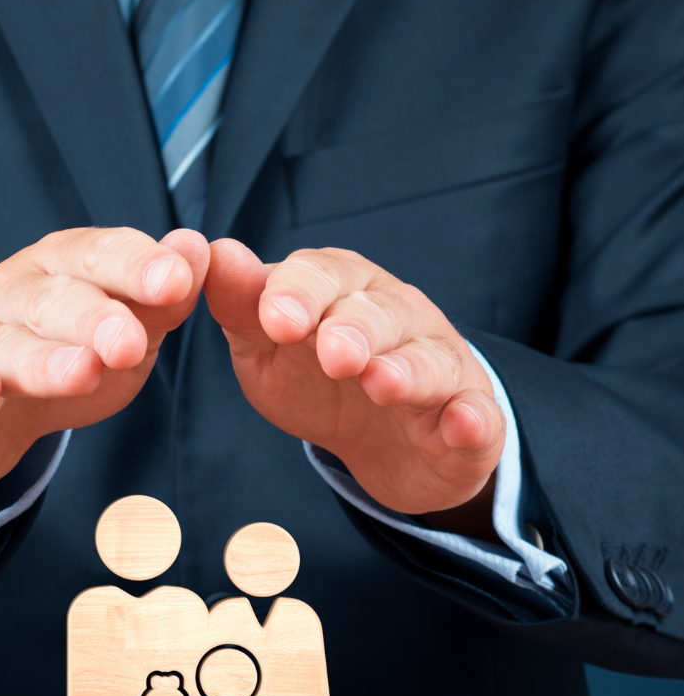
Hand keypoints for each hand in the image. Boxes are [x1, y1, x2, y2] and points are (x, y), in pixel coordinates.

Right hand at [0, 227, 208, 535]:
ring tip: (83, 371)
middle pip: (53, 298)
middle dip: (95, 316)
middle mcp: (10, 293)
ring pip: (5, 346)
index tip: (176, 278)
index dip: (135, 265)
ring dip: (43, 359)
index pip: (98, 254)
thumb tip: (198, 248)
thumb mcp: (125, 332)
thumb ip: (160, 300)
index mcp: (60, 268)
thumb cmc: (61, 357)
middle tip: (131, 341)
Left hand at [204, 241, 504, 527]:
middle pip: (381, 314)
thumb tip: (215, 251)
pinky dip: (473, 419)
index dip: (300, 294)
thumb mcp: (267, 345)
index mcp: (345, 289)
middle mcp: (400, 317)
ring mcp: (442, 366)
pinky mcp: (473, 418)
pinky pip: (479, 416)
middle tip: (333, 354)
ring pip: (430, 361)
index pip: (323, 276)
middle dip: (356, 329)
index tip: (275, 320)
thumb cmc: (318, 379)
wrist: (381, 444)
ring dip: (407, 371)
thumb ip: (241, 304)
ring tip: (381, 383)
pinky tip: (463, 423)